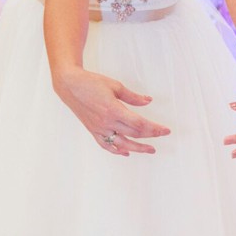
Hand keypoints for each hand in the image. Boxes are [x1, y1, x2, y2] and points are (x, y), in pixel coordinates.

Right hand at [54, 66, 169, 155]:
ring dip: (137, 148)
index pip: (139, 124)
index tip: (165, 130)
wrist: (69, 85)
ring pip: (122, 144)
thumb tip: (148, 101)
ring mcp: (99, 128)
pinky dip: (116, 151)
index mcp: (113, 109)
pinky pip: (106, 145)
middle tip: (162, 136)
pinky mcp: (92, 131)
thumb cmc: (91, 83)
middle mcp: (106, 122)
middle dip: (150, 137)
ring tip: (150, 150)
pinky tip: (126, 152)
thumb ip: (133, 97)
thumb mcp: (115, 86)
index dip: (154, 128)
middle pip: (134, 134)